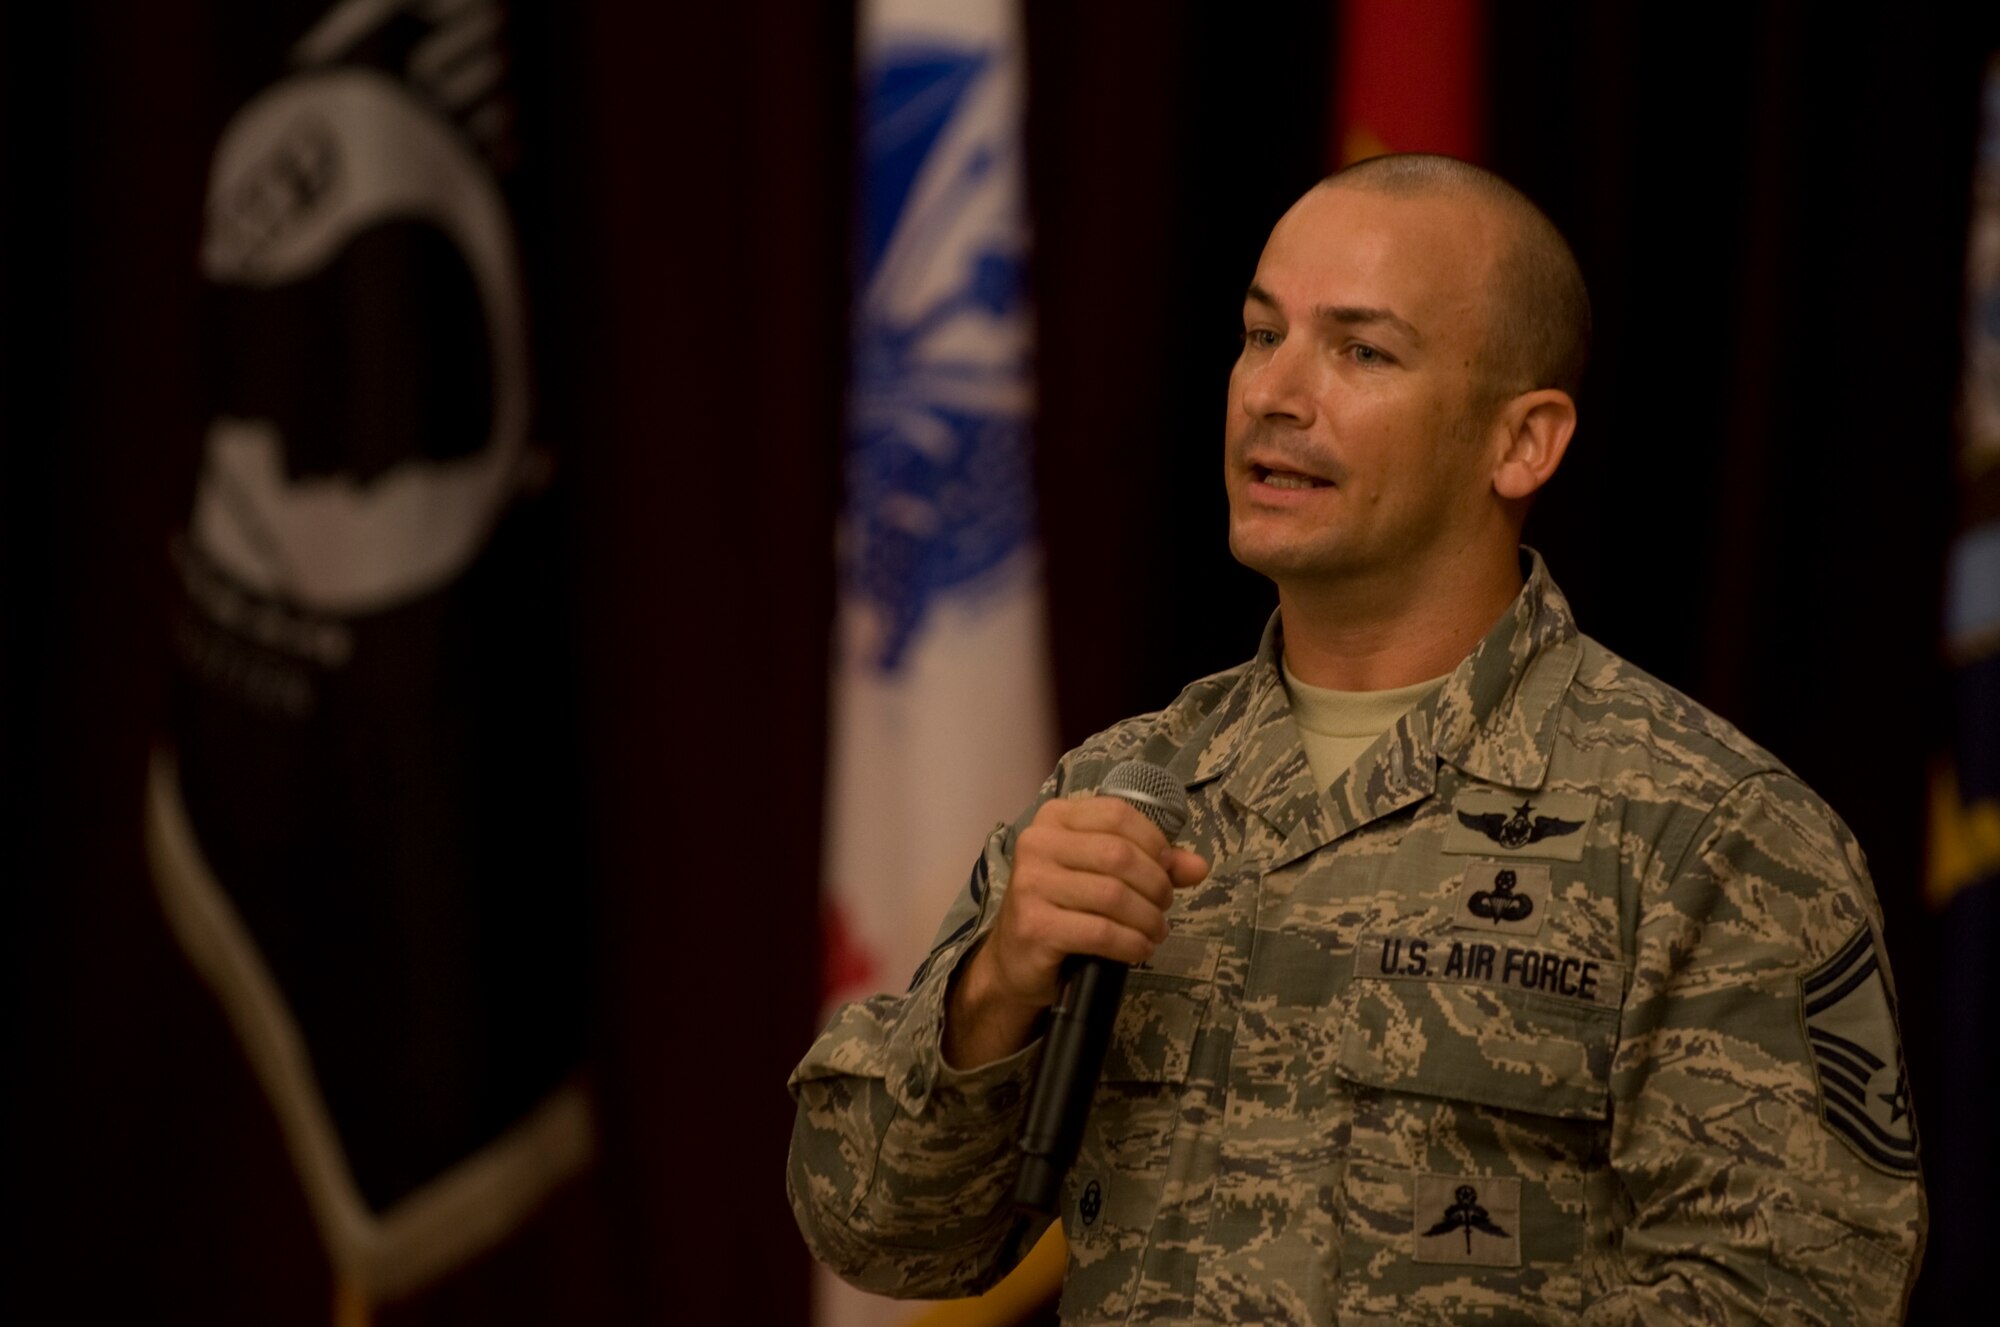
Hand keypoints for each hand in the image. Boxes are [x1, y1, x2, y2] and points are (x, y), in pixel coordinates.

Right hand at [942, 795, 1208, 1068]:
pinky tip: (1139, 949)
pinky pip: (1101, 932)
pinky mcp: (1034, 926)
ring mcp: (1031, 884)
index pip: (1118, 815)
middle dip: (1155, 885)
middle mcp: (1036, 843)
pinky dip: (1131, 943)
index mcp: (1054, 818)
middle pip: (1119, 855)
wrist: (1016, 960)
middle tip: (1163, 907)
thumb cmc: (1064, 908)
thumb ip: (1150, 864)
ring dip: (1148, 918)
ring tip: (1155, 931)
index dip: (1154, 842)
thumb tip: (1199, 866)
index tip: (1168, 870)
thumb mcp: (1103, 875)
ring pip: (1114, 895)